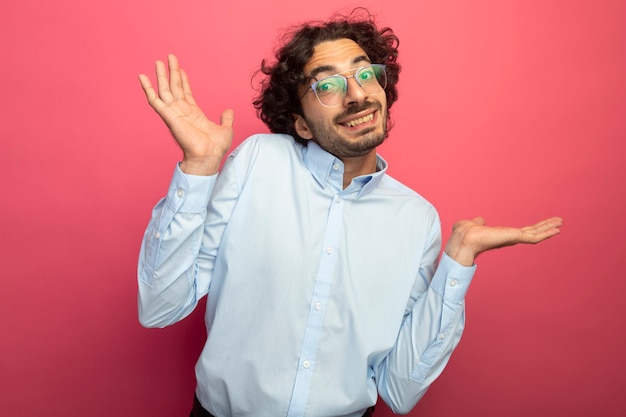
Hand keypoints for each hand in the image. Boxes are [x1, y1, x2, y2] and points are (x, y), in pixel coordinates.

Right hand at [139, 54, 233, 174]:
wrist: (209, 156)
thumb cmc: (215, 148)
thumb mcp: (225, 129)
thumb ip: (226, 119)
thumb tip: (229, 111)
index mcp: (194, 114)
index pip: (186, 93)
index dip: (183, 80)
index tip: (180, 68)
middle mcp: (182, 112)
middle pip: (175, 87)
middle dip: (172, 72)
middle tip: (170, 57)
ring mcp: (174, 113)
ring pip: (165, 90)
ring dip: (161, 75)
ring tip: (158, 61)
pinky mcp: (168, 116)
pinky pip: (155, 100)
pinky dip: (147, 88)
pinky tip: (142, 77)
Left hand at [444, 216, 562, 265]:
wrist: (464, 239)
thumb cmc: (464, 233)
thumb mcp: (473, 224)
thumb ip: (478, 222)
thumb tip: (480, 220)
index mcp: (501, 235)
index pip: (520, 232)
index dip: (532, 228)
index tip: (541, 225)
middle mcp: (509, 238)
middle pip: (532, 232)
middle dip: (545, 227)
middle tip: (558, 222)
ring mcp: (513, 239)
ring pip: (536, 234)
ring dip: (548, 228)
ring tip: (561, 222)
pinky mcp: (515, 238)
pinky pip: (535, 237)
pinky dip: (546, 233)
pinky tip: (557, 229)